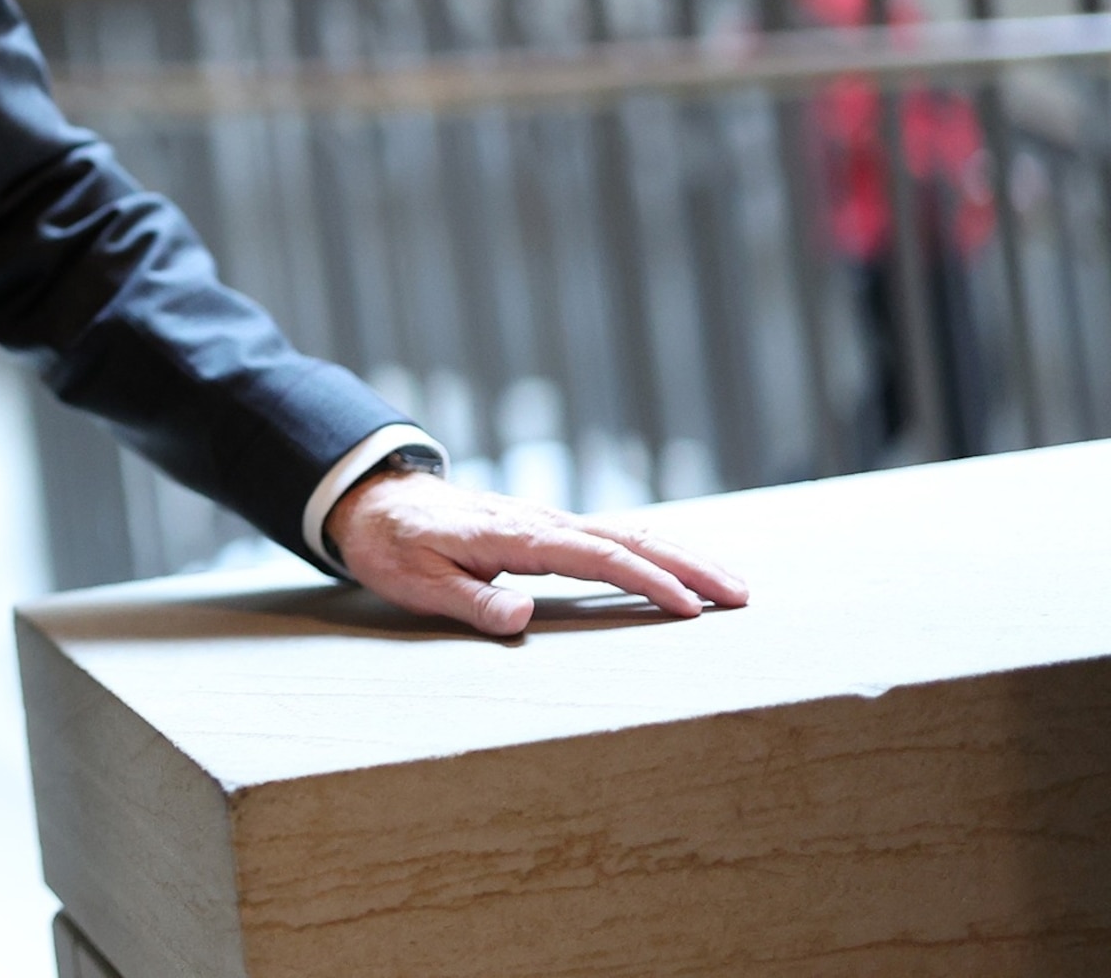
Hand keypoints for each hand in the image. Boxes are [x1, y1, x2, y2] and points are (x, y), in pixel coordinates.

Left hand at [326, 469, 749, 637]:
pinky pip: (610, 536)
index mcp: (515, 536)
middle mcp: (540, 523)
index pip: (595, 557)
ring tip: (731, 584)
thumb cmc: (395, 546)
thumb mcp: (418, 581)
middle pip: (628, 539)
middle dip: (688, 566)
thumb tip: (521, 617)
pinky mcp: (545, 530)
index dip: (646, 581)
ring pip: (627, 533)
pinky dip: (653, 550)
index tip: (690, 607)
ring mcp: (546, 523)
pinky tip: (680, 568)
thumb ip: (470, 600)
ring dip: (680, 557)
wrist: (376, 501)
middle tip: (742, 594)